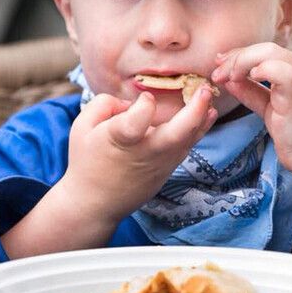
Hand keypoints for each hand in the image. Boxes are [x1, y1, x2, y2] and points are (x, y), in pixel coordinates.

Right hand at [61, 86, 217, 225]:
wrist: (94, 203)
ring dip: (202, 119)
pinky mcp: (166, 172)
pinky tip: (207, 116)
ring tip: (209, 98)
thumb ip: (104, 104)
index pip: (137, 120)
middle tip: (203, 89)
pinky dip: (197, 131)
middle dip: (195, 110)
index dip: (144, 106)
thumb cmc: (86, 161)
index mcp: (119, 140)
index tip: (146, 98)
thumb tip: (130, 101)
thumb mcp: (82, 126)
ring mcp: (159, 165)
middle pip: (176, 134)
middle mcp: (144, 153)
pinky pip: (185, 148)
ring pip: (187, 141)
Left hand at [211, 43, 291, 176]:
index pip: (266, 51)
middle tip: (217, 74)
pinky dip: (262, 70)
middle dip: (236, 58)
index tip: (219, 65)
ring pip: (270, 53)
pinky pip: (282, 71)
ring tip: (226, 77)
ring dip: (242, 62)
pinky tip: (246, 78)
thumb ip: (252, 92)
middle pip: (265, 48)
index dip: (239, 55)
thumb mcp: (269, 108)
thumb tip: (229, 79)